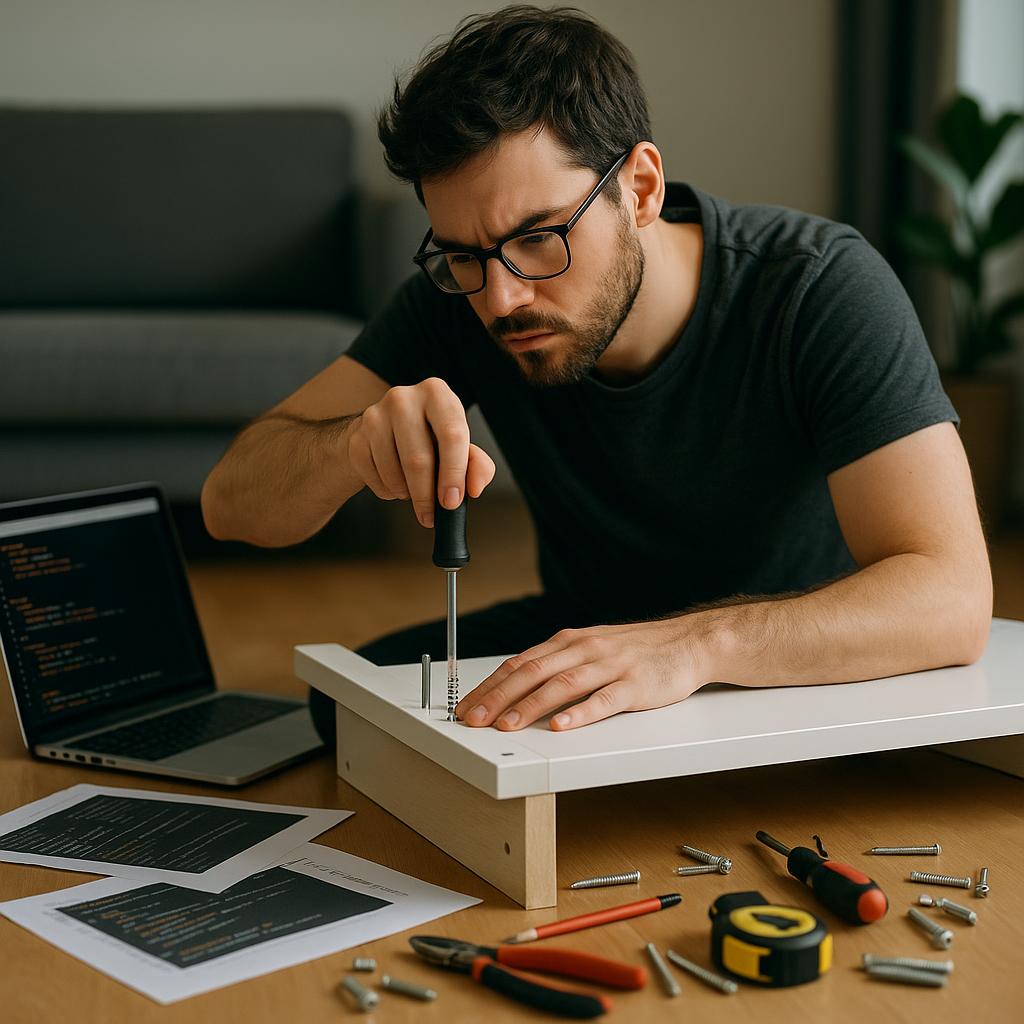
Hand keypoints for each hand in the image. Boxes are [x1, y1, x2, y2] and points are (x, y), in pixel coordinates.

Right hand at [345, 377, 494, 526]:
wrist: (384, 432)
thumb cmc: (429, 438)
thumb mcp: (460, 446)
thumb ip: (477, 465)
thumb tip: (475, 488)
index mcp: (437, 393)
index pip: (452, 435)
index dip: (454, 473)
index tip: (451, 501)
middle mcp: (404, 398)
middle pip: (418, 459)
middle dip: (426, 496)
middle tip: (431, 516)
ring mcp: (375, 416)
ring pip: (394, 472)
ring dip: (406, 492)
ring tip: (413, 488)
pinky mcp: (357, 438)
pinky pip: (374, 479)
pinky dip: (388, 491)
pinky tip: (395, 481)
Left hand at [455, 615, 719, 730]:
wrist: (689, 641)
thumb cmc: (636, 650)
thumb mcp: (591, 649)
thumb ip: (558, 665)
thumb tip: (515, 689)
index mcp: (569, 642)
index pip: (519, 663)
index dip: (489, 686)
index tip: (466, 707)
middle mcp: (584, 649)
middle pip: (532, 672)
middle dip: (498, 697)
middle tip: (473, 720)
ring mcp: (610, 666)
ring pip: (562, 685)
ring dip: (530, 706)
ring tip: (507, 726)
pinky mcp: (635, 684)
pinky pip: (603, 700)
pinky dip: (580, 714)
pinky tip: (561, 726)